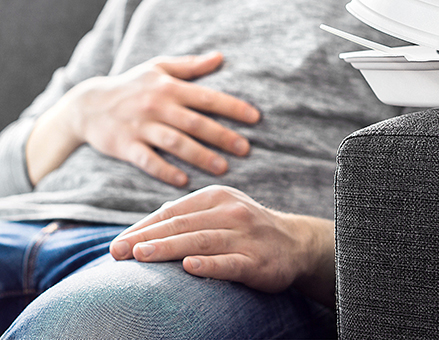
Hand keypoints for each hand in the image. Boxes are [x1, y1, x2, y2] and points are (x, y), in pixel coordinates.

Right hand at [27, 53, 260, 186]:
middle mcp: (157, 106)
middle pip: (196, 123)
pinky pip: (148, 161)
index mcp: (169, 87)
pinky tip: (184, 181)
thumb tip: (220, 57)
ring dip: (200, 156)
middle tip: (246, 149)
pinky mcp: (126, 146)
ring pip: (175, 143)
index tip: (255, 118)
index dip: (232, 107)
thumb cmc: (131, 85)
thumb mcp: (157, 68)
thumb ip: (190, 65)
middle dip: (222, 136)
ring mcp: (141, 127)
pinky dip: (165, 171)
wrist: (86, 105)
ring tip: (223, 168)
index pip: (207, 97)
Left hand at [109, 185, 335, 306]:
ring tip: (140, 256)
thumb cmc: (247, 229)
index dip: (142, 227)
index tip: (117, 244)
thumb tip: (148, 224)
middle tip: (117, 252)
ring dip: (169, 248)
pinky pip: (230, 262)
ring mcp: (246, 236)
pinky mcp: (257, 261)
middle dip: (146, 238)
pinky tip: (188, 268)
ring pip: (201, 241)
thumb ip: (189, 216)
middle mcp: (231, 212)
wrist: (296, 243)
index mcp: (217, 197)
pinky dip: (209, 265)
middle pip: (182, 225)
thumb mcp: (221, 212)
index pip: (172, 212)